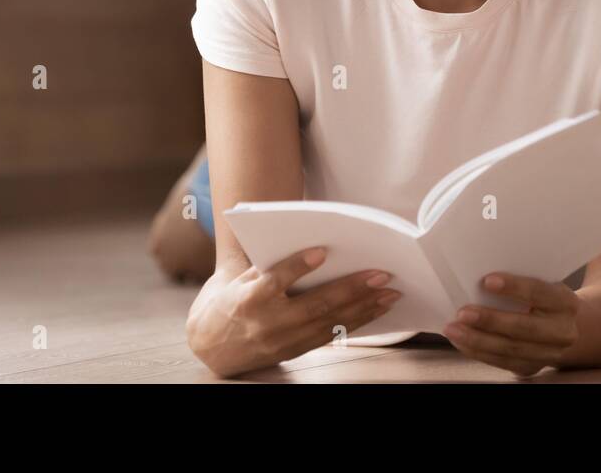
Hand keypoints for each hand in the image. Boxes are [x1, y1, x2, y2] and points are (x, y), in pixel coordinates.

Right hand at [186, 247, 401, 377]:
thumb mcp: (238, 279)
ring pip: (329, 324)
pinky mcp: (294, 352)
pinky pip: (330, 337)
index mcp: (249, 298)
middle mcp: (267, 323)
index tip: (321, 250)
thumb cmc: (231, 300)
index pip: (275, 280)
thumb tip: (314, 248)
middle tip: (381, 274)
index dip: (297, 266)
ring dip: (363, 309)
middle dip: (351, 289)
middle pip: (314, 305)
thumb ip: (269, 266)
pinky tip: (376, 311)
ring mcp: (283, 341)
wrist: (210, 346)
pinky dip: (356, 323)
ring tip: (390, 294)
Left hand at [442, 273, 580, 377]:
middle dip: (490, 321)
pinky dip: (478, 352)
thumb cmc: (544, 298)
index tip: (487, 281)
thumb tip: (479, 275)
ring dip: (477, 340)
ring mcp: (549, 354)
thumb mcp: (544, 284)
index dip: (514, 287)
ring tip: (454, 329)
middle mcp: (562, 331)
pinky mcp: (532, 368)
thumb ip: (522, 280)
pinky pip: (502, 363)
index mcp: (565, 303)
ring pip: (510, 350)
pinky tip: (462, 342)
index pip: (539, 292)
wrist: (566, 327)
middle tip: (463, 313)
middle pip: (524, 328)